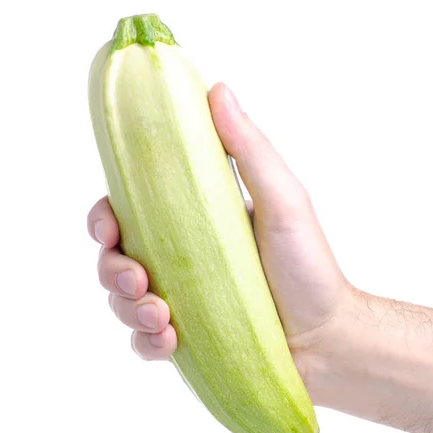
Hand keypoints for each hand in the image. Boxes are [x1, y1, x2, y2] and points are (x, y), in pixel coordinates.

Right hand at [86, 83, 350, 401]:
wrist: (327, 338)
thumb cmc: (307, 266)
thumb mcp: (282, 200)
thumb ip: (248, 149)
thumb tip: (218, 89)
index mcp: (192, 221)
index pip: (130, 210)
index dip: (105, 216)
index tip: (110, 224)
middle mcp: (180, 259)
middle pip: (114, 257)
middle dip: (112, 269)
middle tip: (139, 279)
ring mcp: (180, 301)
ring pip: (121, 301)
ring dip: (127, 308)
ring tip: (163, 317)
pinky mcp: (184, 342)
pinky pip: (142, 342)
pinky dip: (145, 342)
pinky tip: (169, 341)